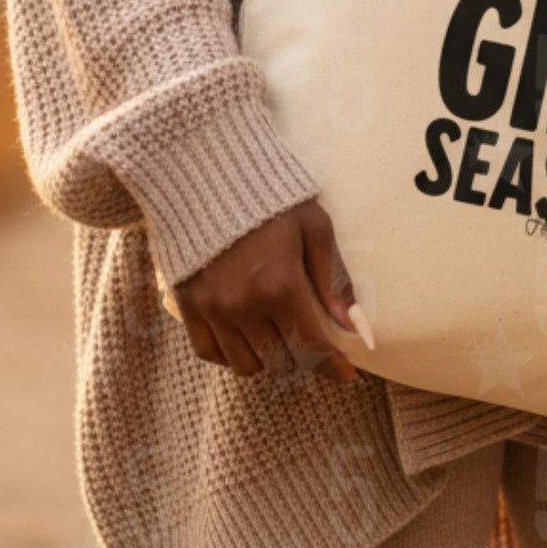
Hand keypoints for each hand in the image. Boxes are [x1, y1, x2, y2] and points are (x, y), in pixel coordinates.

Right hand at [169, 197, 363, 384]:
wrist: (205, 172)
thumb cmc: (270, 197)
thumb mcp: (314, 227)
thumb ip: (335, 280)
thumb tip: (359, 328)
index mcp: (280, 286)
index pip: (312, 348)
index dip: (333, 367)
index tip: (348, 374)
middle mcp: (244, 306)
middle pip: (281, 362)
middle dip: (303, 360)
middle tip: (313, 346)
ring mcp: (212, 309)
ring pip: (246, 365)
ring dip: (268, 359)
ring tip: (279, 336)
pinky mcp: (187, 305)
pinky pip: (209, 353)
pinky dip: (230, 354)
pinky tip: (246, 336)